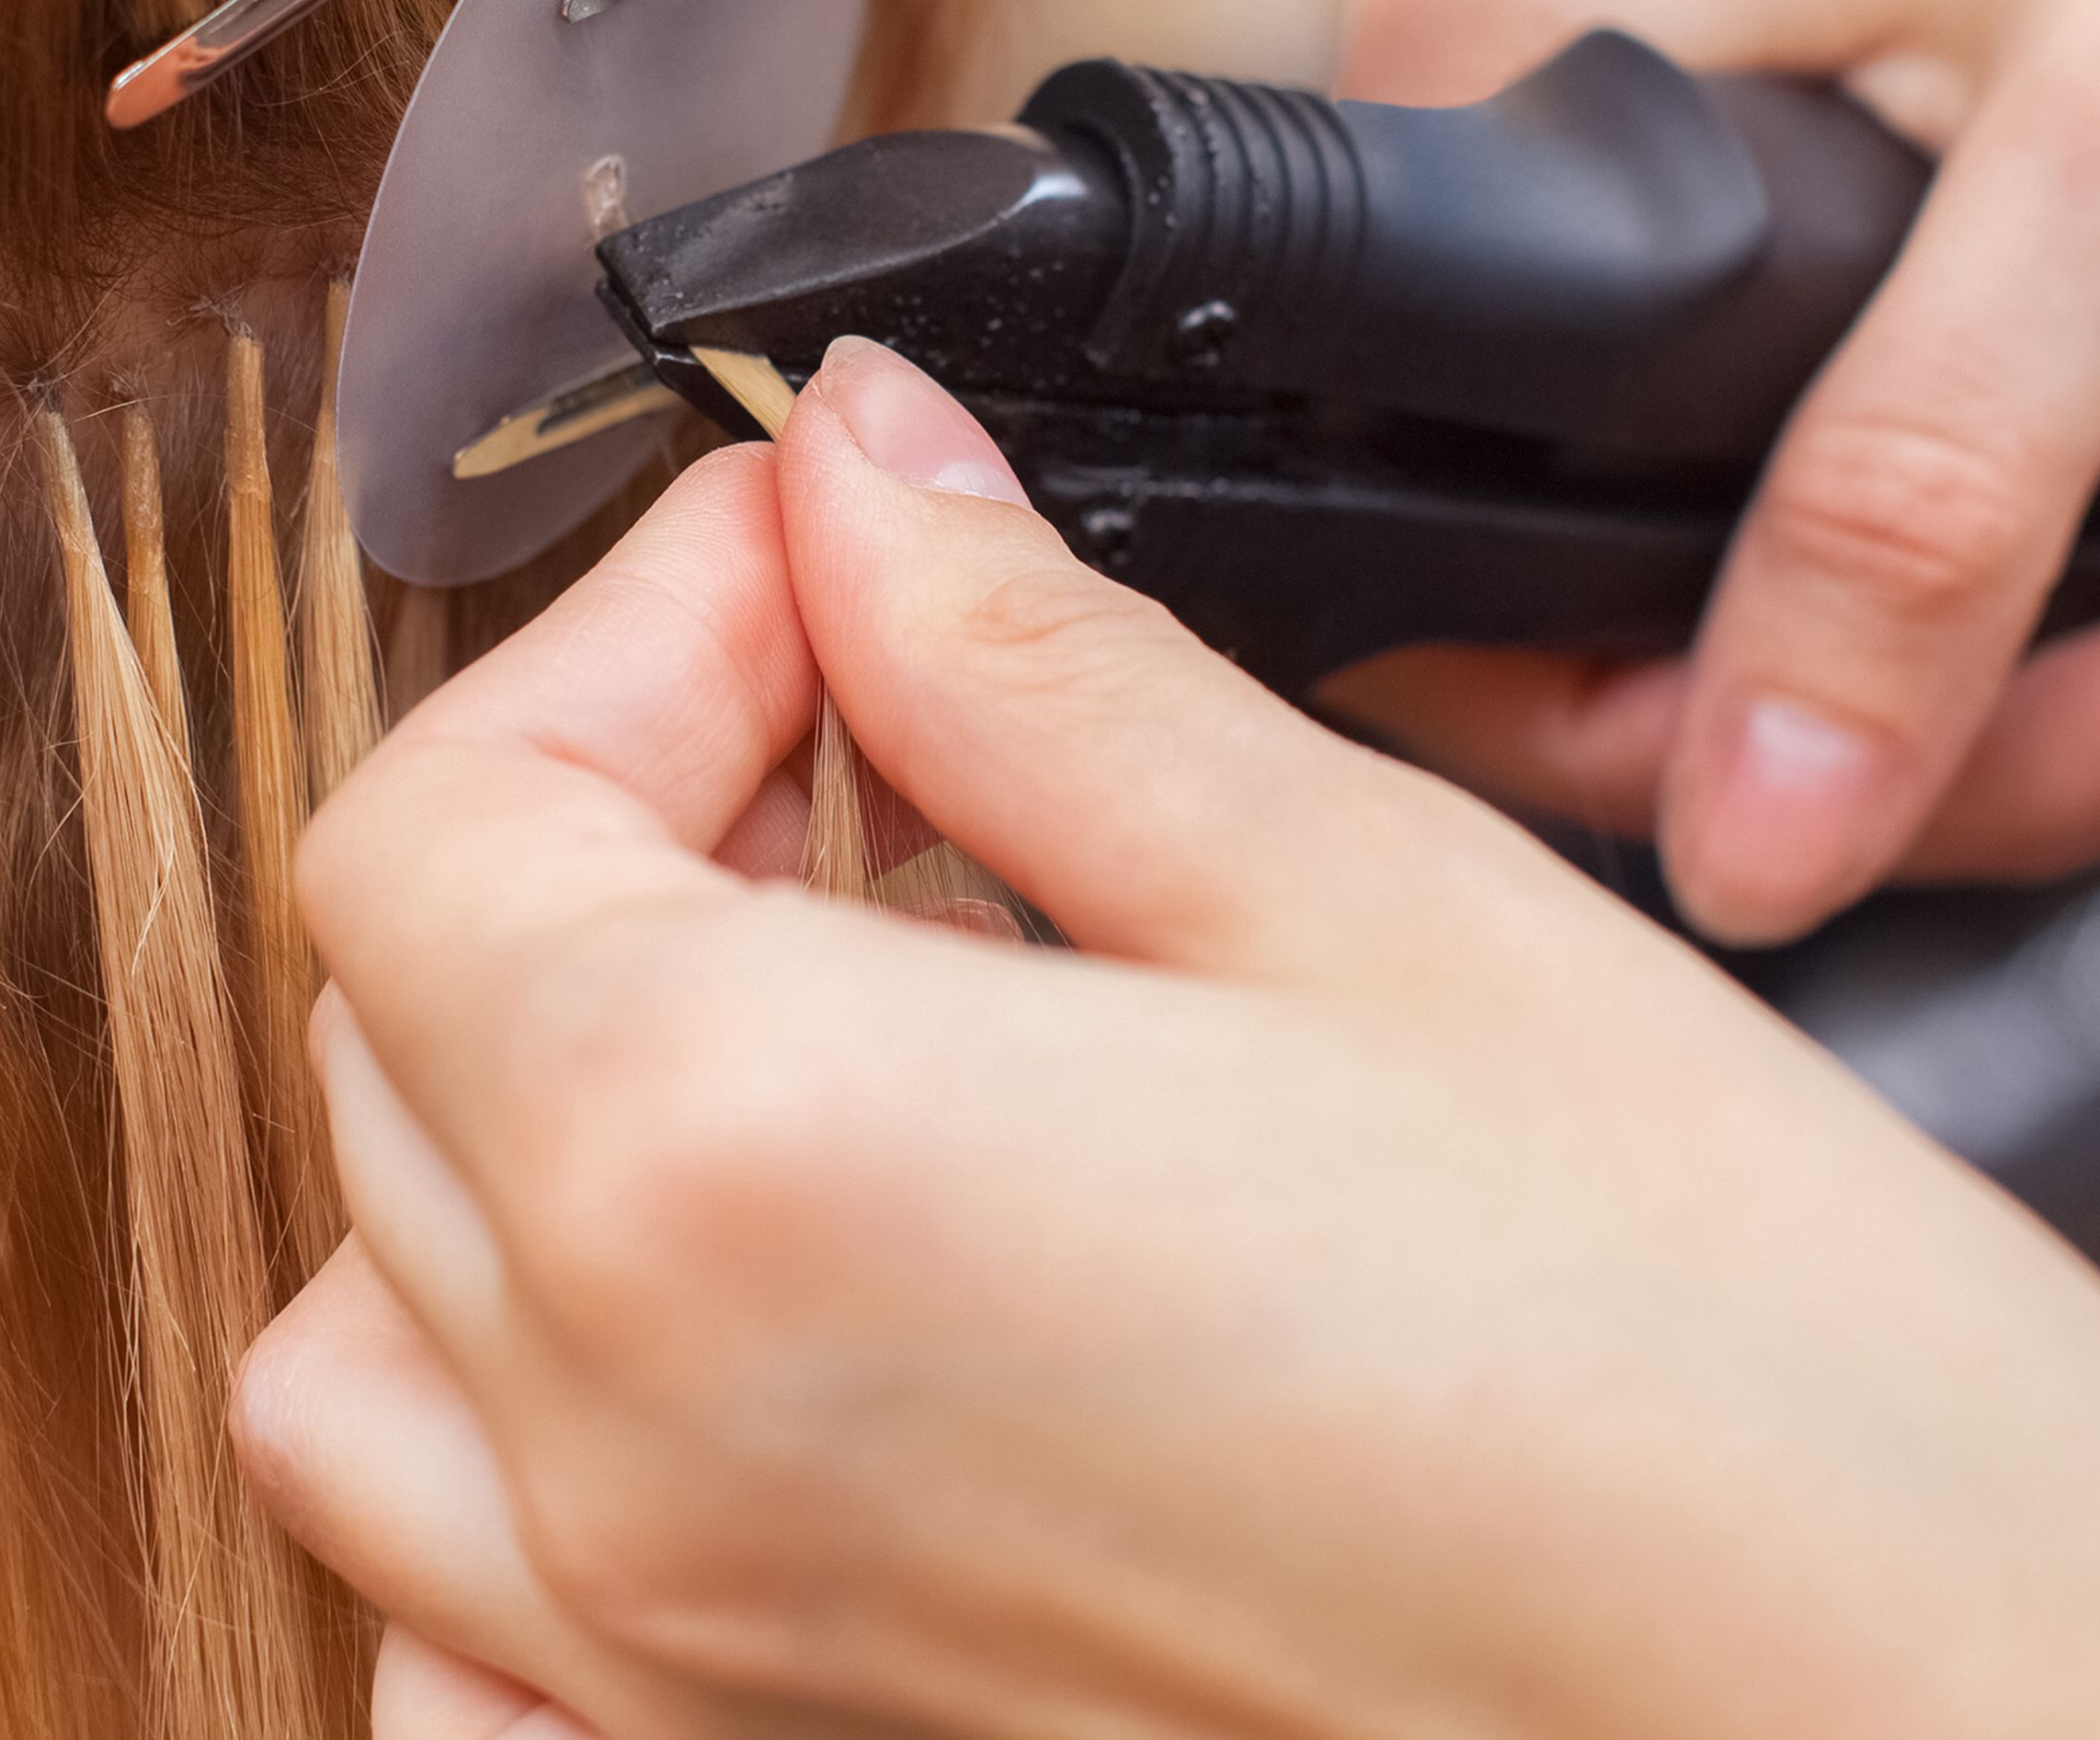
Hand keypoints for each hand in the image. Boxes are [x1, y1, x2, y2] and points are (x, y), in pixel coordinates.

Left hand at [236, 338, 2099, 1739]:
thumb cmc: (1729, 1380)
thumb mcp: (1361, 903)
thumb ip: (1024, 664)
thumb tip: (863, 477)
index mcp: (741, 1165)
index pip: (448, 815)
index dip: (641, 619)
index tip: (832, 558)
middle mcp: (641, 1452)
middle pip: (399, 1028)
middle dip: (605, 811)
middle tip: (872, 734)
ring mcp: (678, 1660)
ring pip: (370, 1328)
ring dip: (518, 1114)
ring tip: (815, 1019)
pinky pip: (461, 1617)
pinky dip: (517, 1447)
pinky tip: (745, 1340)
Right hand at [1341, 0, 2099, 939]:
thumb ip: (1909, 512)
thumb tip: (1748, 819)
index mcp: (1479, 81)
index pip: (1424, 540)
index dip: (1654, 725)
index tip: (1894, 774)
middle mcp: (1552, 173)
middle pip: (1618, 625)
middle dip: (1943, 731)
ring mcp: (1703, 249)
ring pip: (1782, 627)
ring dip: (2070, 694)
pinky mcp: (1857, 307)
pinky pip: (1901, 567)